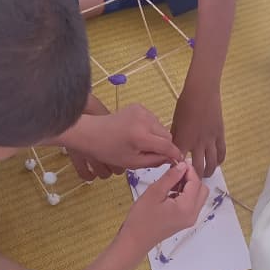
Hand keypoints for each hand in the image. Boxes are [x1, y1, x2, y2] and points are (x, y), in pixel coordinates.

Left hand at [66, 104, 181, 180]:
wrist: (92, 133)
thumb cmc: (108, 150)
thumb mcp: (132, 162)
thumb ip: (155, 161)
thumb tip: (171, 158)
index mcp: (141, 137)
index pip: (167, 145)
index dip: (174, 154)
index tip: (178, 161)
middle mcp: (144, 121)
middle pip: (167, 135)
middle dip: (163, 145)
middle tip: (151, 153)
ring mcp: (142, 111)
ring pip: (161, 127)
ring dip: (157, 136)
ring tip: (140, 143)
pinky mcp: (139, 107)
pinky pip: (153, 120)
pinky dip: (150, 128)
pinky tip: (137, 133)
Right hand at [122, 162, 208, 247]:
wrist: (135, 240)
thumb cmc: (141, 219)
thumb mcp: (154, 192)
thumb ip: (170, 177)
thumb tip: (182, 166)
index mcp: (187, 208)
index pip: (196, 182)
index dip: (189, 170)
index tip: (178, 162)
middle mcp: (192, 215)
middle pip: (202, 189)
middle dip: (191, 178)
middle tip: (175, 173)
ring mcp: (189, 219)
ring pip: (198, 196)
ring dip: (188, 186)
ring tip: (170, 183)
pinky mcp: (184, 221)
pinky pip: (191, 204)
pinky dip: (185, 195)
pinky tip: (169, 192)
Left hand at [172, 85, 224, 178]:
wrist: (202, 92)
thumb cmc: (185, 104)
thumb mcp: (175, 121)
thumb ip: (175, 137)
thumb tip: (173, 147)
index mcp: (184, 140)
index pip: (180, 161)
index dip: (178, 169)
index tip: (176, 172)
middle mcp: (198, 143)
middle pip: (198, 167)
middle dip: (194, 176)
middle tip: (192, 179)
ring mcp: (210, 140)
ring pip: (211, 162)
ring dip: (208, 171)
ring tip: (206, 175)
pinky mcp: (220, 135)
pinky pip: (221, 152)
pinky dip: (219, 160)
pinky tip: (217, 163)